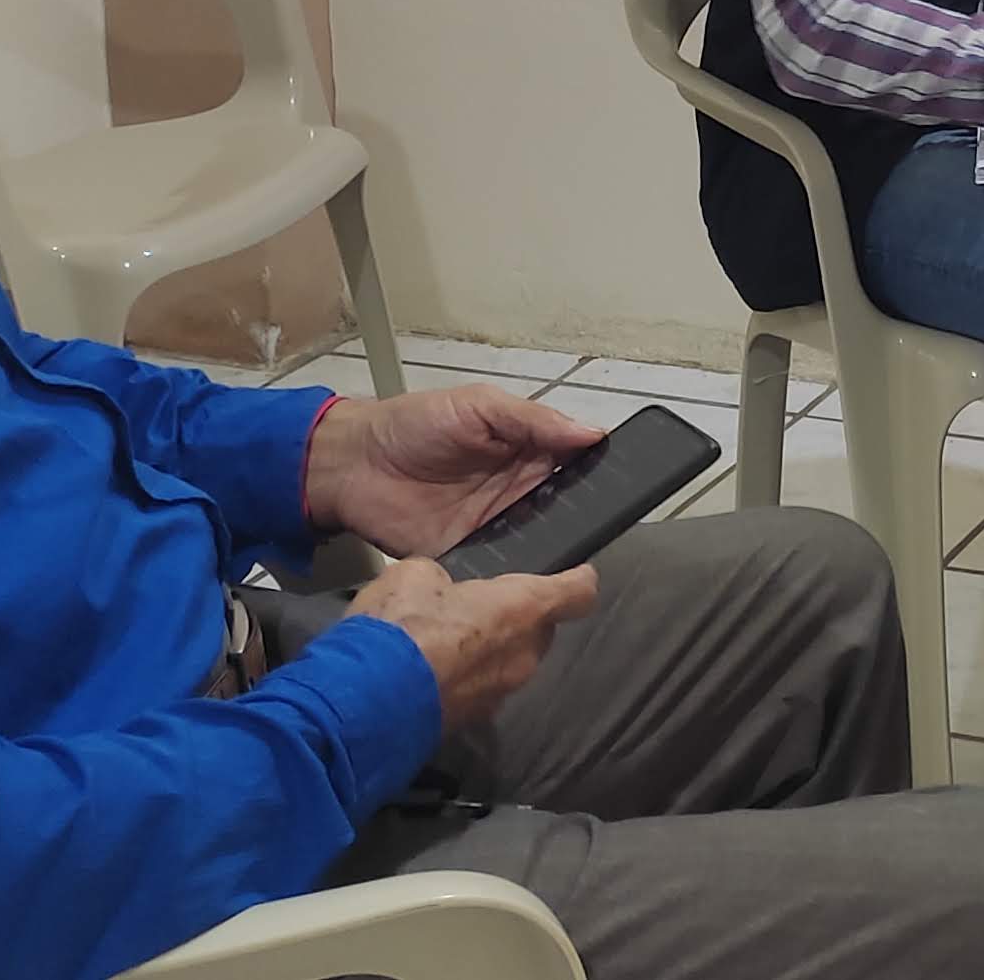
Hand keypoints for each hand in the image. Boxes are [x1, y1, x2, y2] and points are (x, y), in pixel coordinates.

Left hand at [302, 384, 607, 556]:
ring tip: (577, 553)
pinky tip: (535, 577)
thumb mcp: (478, 406)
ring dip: (557, 545)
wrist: (354, 466)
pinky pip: (504, 567)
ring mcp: (497, 527)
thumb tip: (592, 432)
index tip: (629, 481)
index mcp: (525, 451)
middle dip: (587, 516)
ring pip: (542, 541)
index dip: (601, 472)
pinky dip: (518, 572)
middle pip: (567, 508)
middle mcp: (518, 491)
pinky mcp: (471, 556)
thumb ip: (533, 420)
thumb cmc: (414, 424)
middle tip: (607, 523)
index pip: (575, 464)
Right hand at [344, 554, 600, 733]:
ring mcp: (502, 694)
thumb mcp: (416, 574)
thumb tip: (439, 591)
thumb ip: (443, 579)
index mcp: (523, 610)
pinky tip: (430, 672)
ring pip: (510, 662)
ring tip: (446, 641)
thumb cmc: (402, 625)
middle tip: (477, 606)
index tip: (575, 574)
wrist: (367, 703)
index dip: (577, 580)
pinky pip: (482, 689)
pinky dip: (466, 679)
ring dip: (489, 651)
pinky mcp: (474, 722)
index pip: (578, 593)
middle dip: (516, 618)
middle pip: (539, 630)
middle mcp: (525, 655)